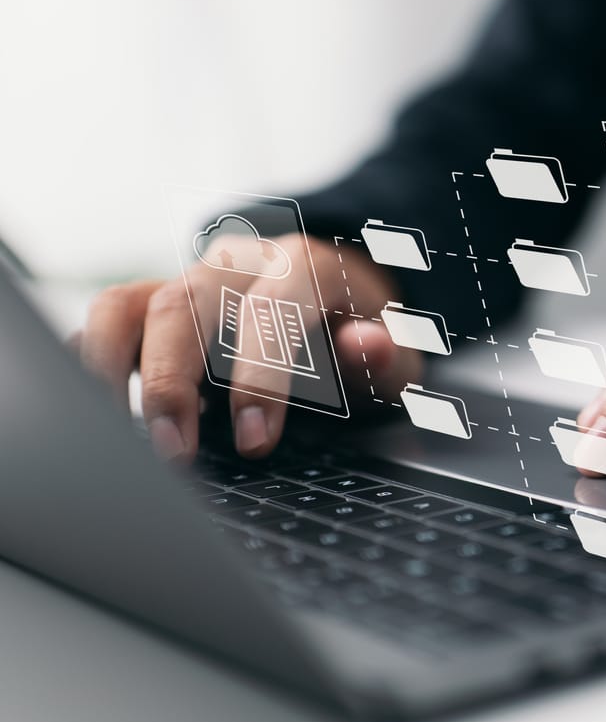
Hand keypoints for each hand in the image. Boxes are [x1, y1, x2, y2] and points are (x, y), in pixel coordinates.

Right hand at [76, 237, 420, 460]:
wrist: (340, 287)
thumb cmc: (364, 324)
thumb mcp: (397, 341)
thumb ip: (387, 347)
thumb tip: (368, 344)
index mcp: (302, 265)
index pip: (270, 311)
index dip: (259, 377)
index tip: (254, 442)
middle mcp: (235, 265)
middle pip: (182, 306)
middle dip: (169, 383)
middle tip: (173, 456)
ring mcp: (189, 280)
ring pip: (124, 303)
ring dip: (107, 369)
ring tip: (113, 435)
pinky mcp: (155, 303)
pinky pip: (107, 320)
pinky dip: (92, 360)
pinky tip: (102, 409)